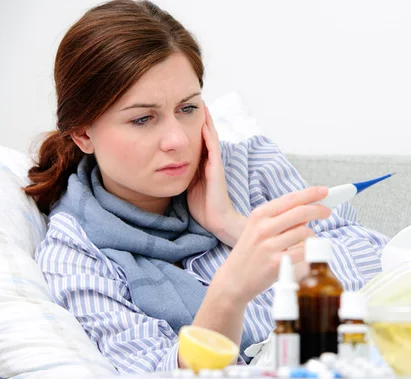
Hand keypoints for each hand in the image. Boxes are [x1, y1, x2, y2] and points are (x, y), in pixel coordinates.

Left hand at [187, 103, 245, 246]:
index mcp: (202, 163)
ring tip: (201, 103)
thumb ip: (181, 172)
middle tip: (193, 98)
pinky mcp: (216, 169)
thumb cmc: (203, 206)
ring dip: (206, 120)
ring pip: (210, 136)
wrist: (216, 220)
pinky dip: (208, 135)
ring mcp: (214, 163)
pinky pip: (212, 148)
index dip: (191, 124)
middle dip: (200, 117)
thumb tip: (165, 164)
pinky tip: (203, 123)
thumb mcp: (188, 185)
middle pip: (205, 133)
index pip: (197, 138)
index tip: (182, 108)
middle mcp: (210, 160)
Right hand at [212, 186, 330, 303]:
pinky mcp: (277, 262)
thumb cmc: (250, 253)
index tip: (324, 191)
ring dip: (312, 236)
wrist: (234, 280)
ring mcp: (269, 245)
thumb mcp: (259, 229)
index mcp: (260, 215)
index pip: (290, 199)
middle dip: (319, 210)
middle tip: (327, 212)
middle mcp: (263, 227)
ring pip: (305, 232)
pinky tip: (305, 254)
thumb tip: (308, 211)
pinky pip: (304, 251)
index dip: (310, 194)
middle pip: (301, 212)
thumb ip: (282, 219)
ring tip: (307, 242)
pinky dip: (309, 251)